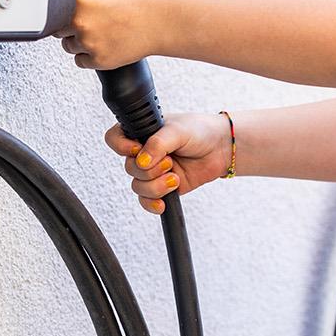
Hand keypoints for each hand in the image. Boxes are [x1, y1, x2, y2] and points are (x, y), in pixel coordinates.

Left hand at [62, 0, 158, 69]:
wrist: (162, 20)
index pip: (53, 9)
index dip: (64, 7)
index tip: (78, 6)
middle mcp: (80, 22)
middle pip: (59, 30)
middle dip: (71, 25)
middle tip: (93, 17)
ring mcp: (89, 42)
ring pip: (70, 47)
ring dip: (80, 41)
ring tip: (101, 29)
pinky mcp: (99, 59)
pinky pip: (82, 61)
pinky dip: (90, 55)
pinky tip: (105, 42)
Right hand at [105, 113, 233, 213]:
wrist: (221, 149)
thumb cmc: (200, 131)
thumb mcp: (178, 130)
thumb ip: (157, 144)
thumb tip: (141, 161)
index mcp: (141, 132)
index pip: (115, 139)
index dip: (121, 147)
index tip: (138, 150)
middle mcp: (143, 152)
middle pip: (128, 168)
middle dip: (150, 169)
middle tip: (171, 161)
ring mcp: (152, 171)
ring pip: (138, 186)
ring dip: (156, 186)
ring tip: (175, 177)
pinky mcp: (163, 187)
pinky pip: (146, 201)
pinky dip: (153, 204)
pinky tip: (163, 204)